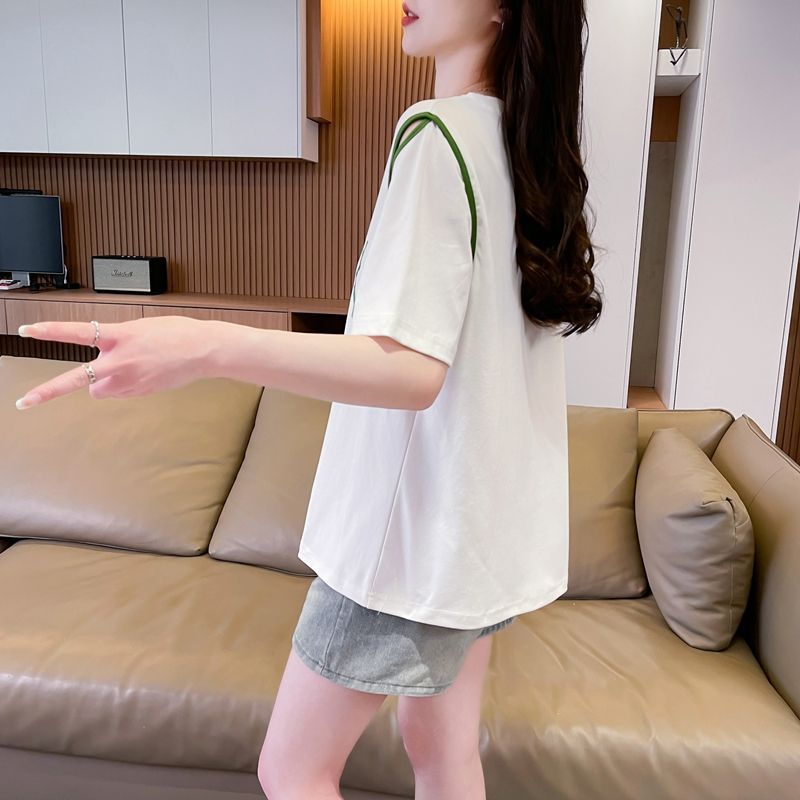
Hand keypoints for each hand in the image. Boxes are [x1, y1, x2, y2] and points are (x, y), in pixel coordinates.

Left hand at [14, 316, 213, 409]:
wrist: (204, 350)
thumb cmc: (177, 333)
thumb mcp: (140, 327)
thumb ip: (116, 339)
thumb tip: (104, 356)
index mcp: (119, 336)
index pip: (76, 332)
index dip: (48, 331)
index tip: (26, 330)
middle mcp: (120, 360)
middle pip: (76, 379)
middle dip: (46, 392)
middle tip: (23, 402)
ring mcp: (129, 380)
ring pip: (98, 389)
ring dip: (102, 382)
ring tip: (125, 370)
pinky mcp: (139, 392)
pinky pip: (118, 393)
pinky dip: (122, 386)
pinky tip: (141, 374)